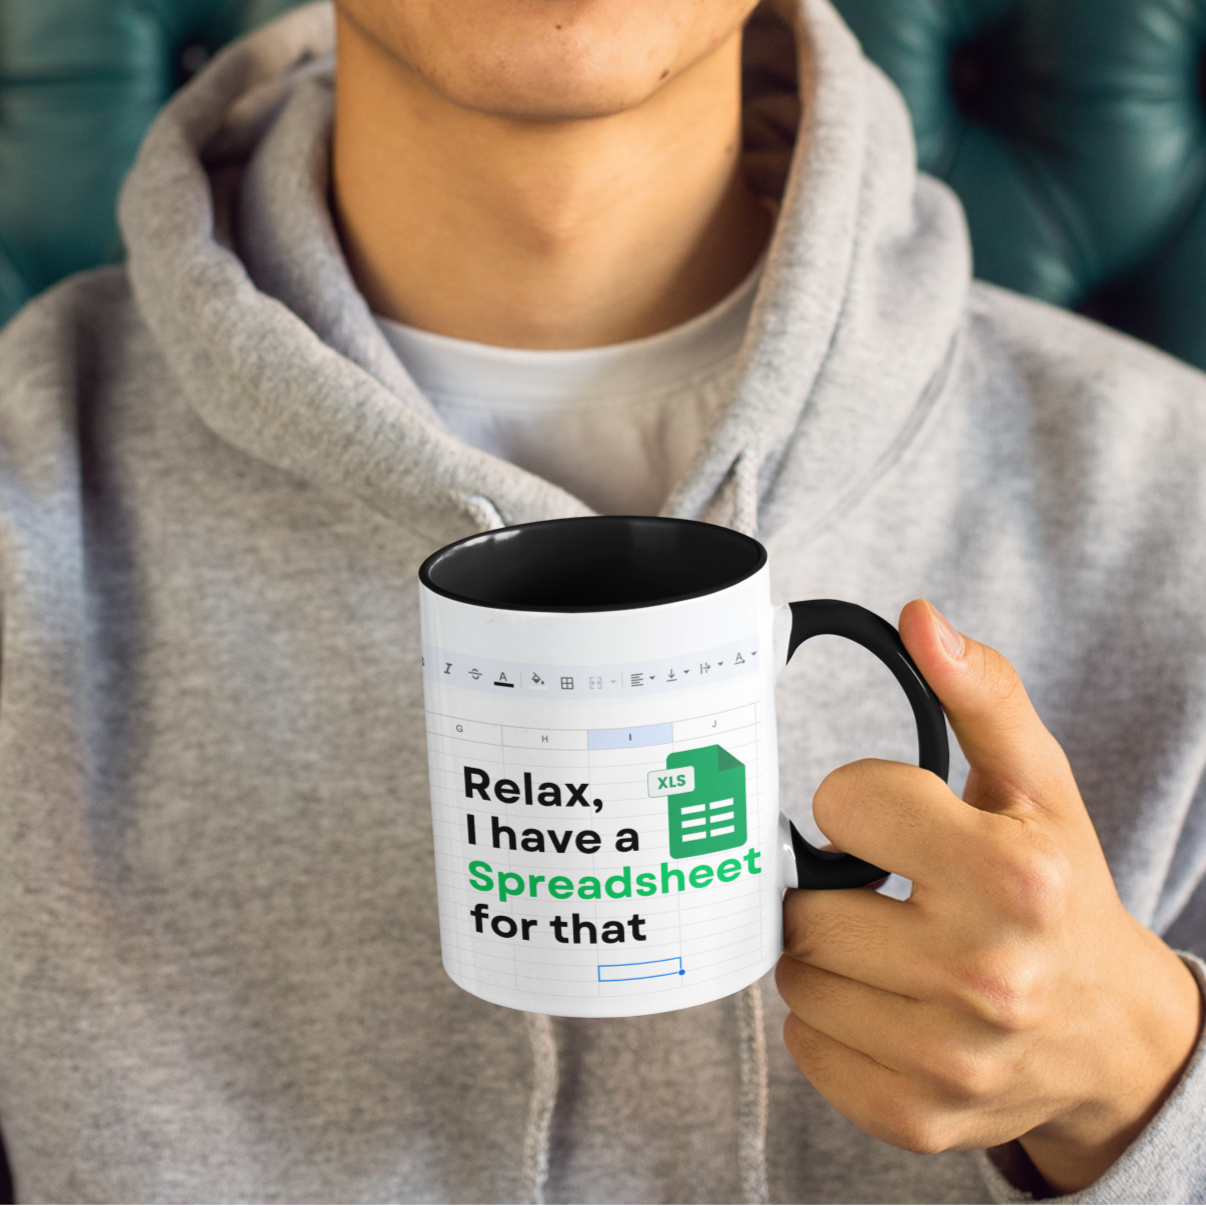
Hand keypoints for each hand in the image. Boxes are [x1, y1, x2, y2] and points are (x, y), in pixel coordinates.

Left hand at [776, 600, 1203, 1193]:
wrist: (1110, 1031)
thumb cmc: (1061, 890)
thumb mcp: (1037, 784)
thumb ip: (980, 693)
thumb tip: (919, 617)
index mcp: (1013, 876)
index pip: (841, 802)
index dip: (859, 803)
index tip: (893, 824)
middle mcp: (986, 974)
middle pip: (804, 905)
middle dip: (831, 887)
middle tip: (883, 890)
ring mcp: (949, 1058)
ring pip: (796, 977)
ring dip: (824, 954)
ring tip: (884, 945)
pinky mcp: (918, 1116)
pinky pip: (806, 1049)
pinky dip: (829, 1021)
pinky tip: (883, 1003)